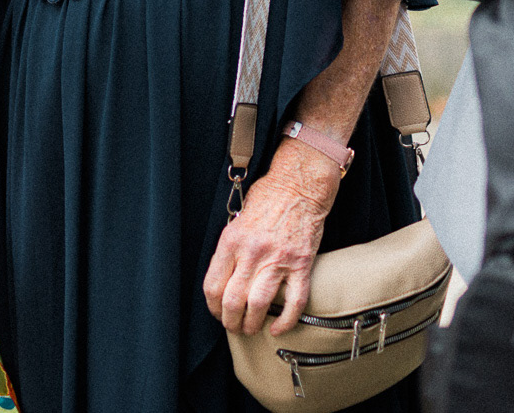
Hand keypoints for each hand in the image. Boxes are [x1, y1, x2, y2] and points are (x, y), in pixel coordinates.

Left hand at [203, 142, 337, 336]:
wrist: (300, 185)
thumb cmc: (268, 198)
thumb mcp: (238, 219)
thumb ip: (230, 247)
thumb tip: (224, 276)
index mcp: (232, 240)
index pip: (212, 285)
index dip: (212, 307)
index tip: (217, 312)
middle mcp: (252, 252)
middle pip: (233, 301)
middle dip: (230, 321)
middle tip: (233, 326)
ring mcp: (278, 259)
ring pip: (259, 305)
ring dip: (253, 324)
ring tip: (252, 328)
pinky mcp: (301, 264)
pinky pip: (294, 302)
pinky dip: (286, 321)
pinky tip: (278, 328)